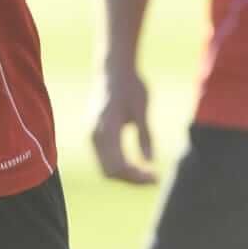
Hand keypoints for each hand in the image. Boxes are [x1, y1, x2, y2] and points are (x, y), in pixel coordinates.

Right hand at [91, 65, 157, 183]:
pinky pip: (103, 158)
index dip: (137, 177)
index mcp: (107, 128)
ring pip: (105, 167)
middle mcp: (95, 134)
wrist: (113, 68)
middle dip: (131, 180)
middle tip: (154, 178)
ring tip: (147, 173)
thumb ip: (145, 136)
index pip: (119, 166)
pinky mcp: (94, 132)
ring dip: (124, 175)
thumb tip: (150, 162)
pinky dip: (118, 166)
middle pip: (110, 172)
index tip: (156, 177)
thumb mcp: (141, 109)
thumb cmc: (130, 85)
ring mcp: (92, 134)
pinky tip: (135, 164)